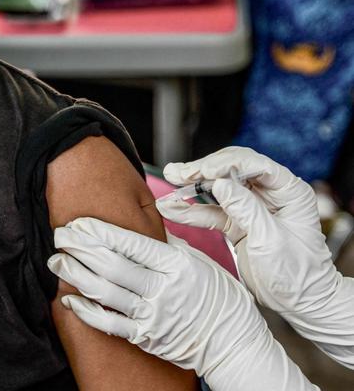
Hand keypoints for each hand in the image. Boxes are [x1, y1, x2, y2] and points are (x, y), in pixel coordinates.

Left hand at [47, 217, 315, 390]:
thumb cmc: (218, 297)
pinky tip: (70, 299)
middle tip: (59, 236)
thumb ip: (169, 244)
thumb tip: (145, 224)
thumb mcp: (200, 261)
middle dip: (80, 248)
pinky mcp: (146, 337)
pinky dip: (87, 311)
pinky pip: (110, 324)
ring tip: (57, 261)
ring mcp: (153, 315)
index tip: (78, 223)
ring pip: (105, 293)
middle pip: (112, 265)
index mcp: (176, 265)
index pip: (131, 244)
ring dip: (76, 275)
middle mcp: (163, 289)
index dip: (100, 232)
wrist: (232, 341)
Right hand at [158, 146, 353, 367]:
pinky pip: (210, 211)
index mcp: (288, 191)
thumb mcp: (271, 241)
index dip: (225, 164)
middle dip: (202, 171)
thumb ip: (245, 210)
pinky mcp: (236, 222)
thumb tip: (219, 184)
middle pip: (230, 171)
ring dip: (191, 187)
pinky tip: (170, 208)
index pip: (253, 164)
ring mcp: (250, 207)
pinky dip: (190, 211)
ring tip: (169, 182)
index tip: (201, 172)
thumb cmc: (297, 274)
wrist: (299, 303)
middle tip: (178, 174)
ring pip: (216, 188)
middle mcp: (269, 193)